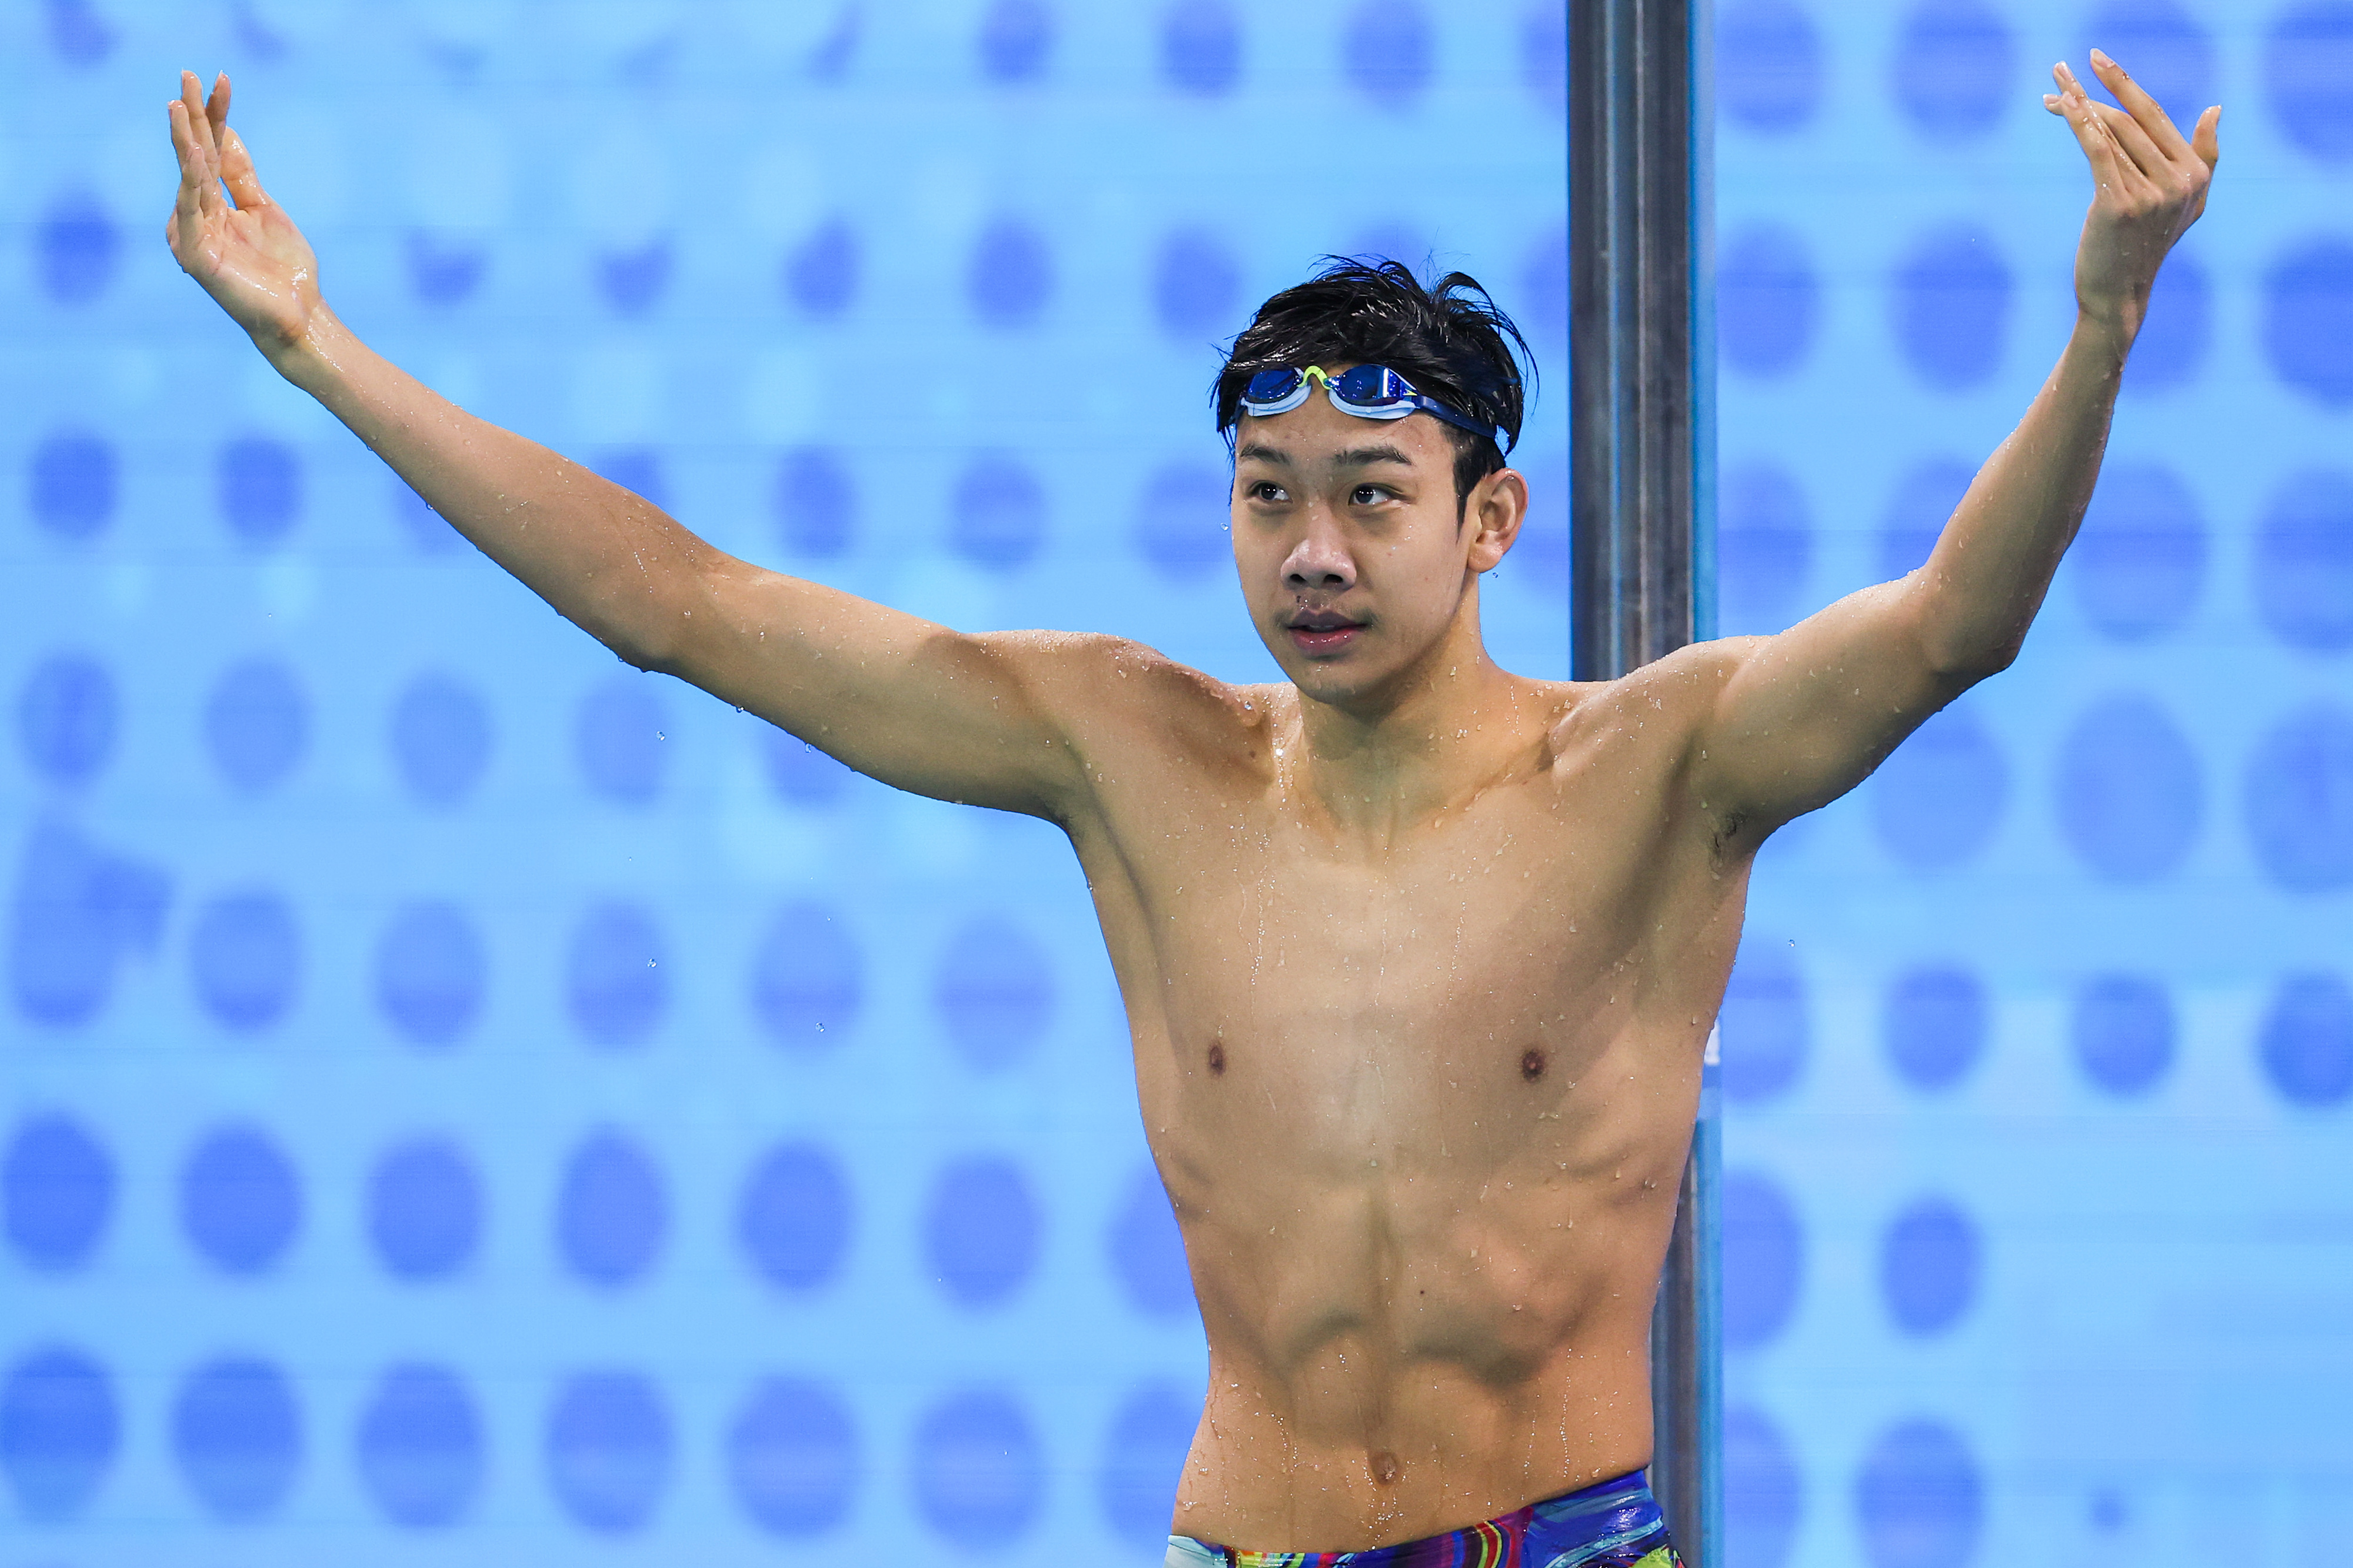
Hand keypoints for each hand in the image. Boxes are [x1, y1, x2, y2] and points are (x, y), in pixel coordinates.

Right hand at [166, 70, 322, 355]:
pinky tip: (195, 156)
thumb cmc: (284, 270)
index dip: (215, 115)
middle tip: (185, 75)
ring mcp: (195, 235)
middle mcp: (198, 215)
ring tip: (179, 106)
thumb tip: (228, 134)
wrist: (299, 316)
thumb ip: (242, 176)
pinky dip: (192, 184)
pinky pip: (192, 214)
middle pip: (194, 157)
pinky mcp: (197, 257)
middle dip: (191, 115)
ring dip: (184, 141)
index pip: (213, 150)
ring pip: (188, 179)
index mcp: (215, 204)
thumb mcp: (265, 210)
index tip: (220, 78)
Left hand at [2043, 50, 2219, 338]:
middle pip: (2128, 119)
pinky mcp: (2119, 204)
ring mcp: (2150, 192)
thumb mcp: (2189, 202)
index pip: (2155, 115)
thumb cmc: (2146, 245)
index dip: (2124, 84)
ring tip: (2050, 90)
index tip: (2097, 59)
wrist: (2119, 293)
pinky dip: (2078, 124)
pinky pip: (2097, 150)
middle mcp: (2178, 179)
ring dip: (2074, 107)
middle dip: (2091, 89)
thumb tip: (2215, 109)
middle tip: (2059, 68)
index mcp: (2195, 172)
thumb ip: (2205, 155)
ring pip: (2108, 133)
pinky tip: (2060, 105)